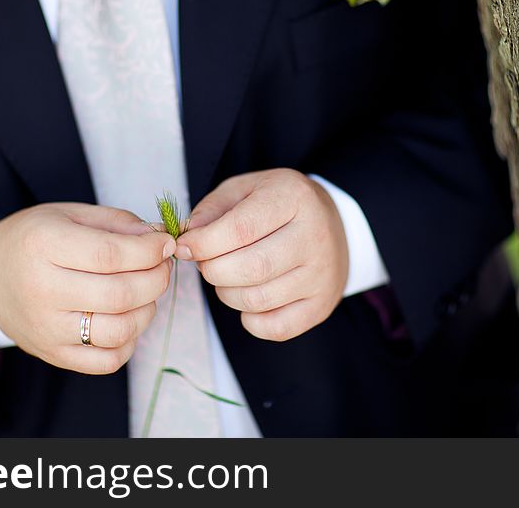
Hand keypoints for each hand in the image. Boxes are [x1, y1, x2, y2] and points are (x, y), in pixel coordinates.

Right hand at [0, 203, 174, 373]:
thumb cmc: (36, 240)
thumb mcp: (71, 214)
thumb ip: (118, 223)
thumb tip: (159, 238)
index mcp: (43, 245)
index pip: (111, 255)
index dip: (149, 251)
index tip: (165, 244)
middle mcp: (41, 290)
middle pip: (120, 294)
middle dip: (156, 278)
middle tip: (162, 266)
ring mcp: (46, 328)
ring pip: (118, 330)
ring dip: (147, 310)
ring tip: (146, 292)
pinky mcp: (53, 354)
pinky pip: (107, 361)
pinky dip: (129, 342)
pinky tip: (127, 319)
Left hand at [176, 169, 347, 340]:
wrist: (333, 223)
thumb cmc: (279, 206)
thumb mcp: (245, 190)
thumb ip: (211, 210)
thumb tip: (187, 239)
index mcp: (293, 198)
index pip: (241, 228)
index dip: (203, 243)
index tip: (184, 247)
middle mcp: (314, 236)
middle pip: (251, 268)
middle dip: (213, 270)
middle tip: (207, 262)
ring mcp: (321, 274)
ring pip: (258, 300)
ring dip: (227, 293)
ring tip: (228, 277)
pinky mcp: (321, 305)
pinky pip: (275, 328)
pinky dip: (250, 319)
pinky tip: (249, 296)